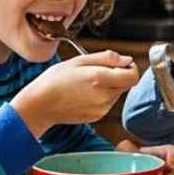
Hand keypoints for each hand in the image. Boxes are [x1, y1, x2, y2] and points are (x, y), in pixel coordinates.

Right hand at [12, 50, 138, 138]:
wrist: (39, 105)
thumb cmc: (55, 80)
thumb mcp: (78, 61)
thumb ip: (106, 58)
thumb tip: (126, 59)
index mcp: (100, 78)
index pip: (133, 75)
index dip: (131, 68)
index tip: (123, 64)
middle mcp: (104, 96)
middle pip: (126, 84)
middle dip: (118, 76)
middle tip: (98, 71)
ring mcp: (102, 108)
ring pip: (117, 93)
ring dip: (109, 86)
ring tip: (87, 84)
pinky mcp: (98, 116)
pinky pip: (108, 103)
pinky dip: (102, 97)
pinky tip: (84, 94)